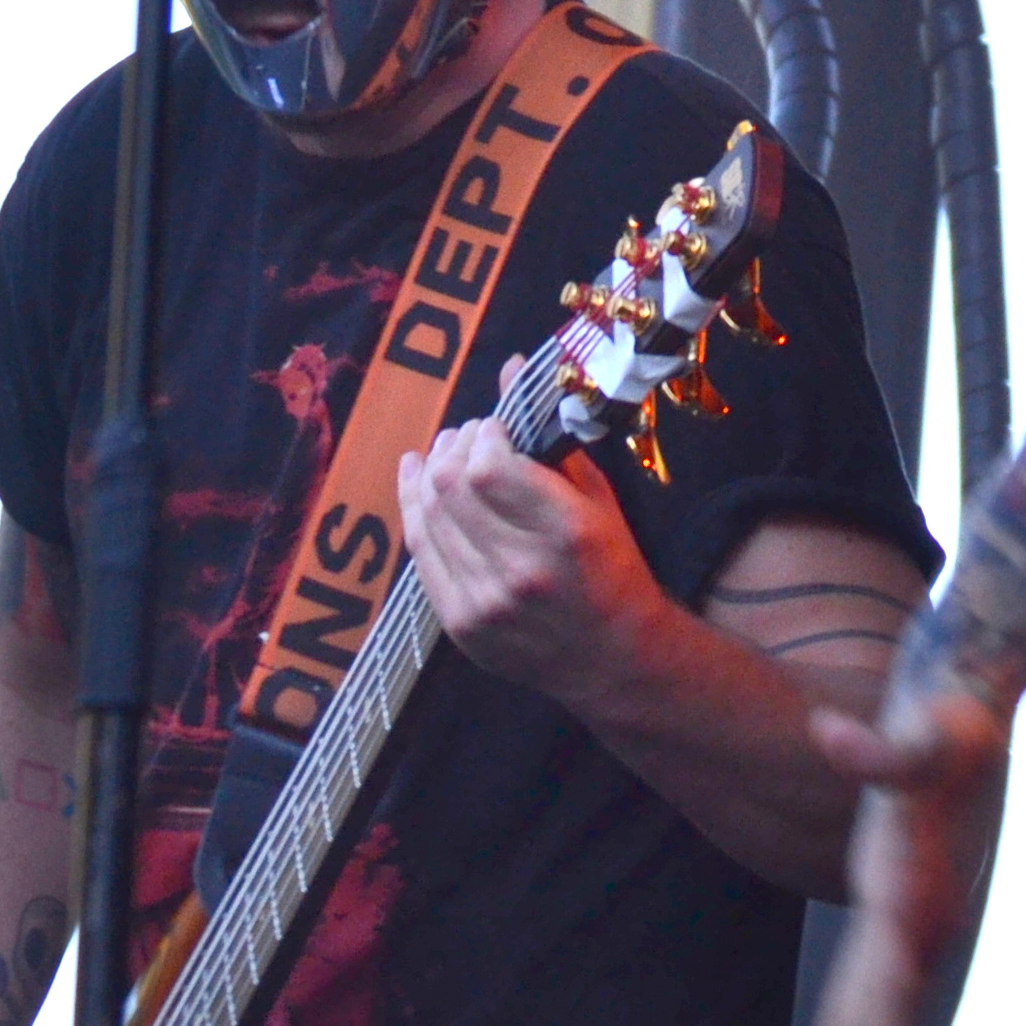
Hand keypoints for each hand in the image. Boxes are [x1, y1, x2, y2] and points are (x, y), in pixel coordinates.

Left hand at [398, 367, 662, 700]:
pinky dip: (412, 506)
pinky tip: (415, 477)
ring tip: (447, 453)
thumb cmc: (613, 567)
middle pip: (449, 486)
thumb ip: (551, 438)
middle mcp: (519, 568)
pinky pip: (420, 550)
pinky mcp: (458, 622)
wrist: (611, 657)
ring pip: (428, 514)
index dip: (483, 435)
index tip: (498, 428)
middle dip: (456, 446)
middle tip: (472, 436)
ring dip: (431, 471)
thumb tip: (511, 368)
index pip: (489, 467)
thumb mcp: (599, 499)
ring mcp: (482, 600)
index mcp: (564, 532)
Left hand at [781, 679, 1009, 1025]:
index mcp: (926, 883)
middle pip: (880, 1001)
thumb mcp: (921, 732)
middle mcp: (924, 908)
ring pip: (874, 999)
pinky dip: (854, 1020)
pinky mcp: (899, 900)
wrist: (978, 708)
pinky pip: (871, 975)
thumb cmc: (953, 722)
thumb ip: (877, 747)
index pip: (896, 968)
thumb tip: (828, 734)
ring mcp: (913, 910)